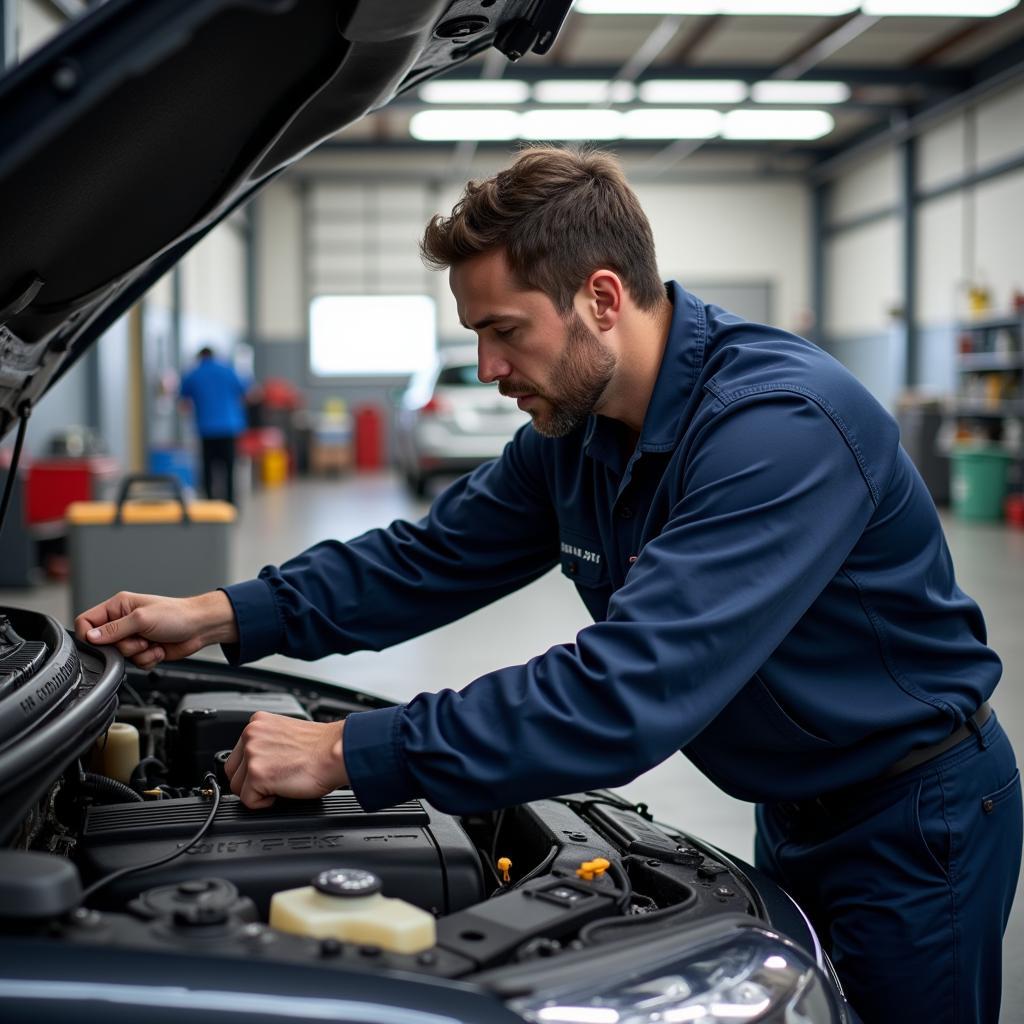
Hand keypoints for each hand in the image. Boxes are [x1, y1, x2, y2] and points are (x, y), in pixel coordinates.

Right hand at [74, 590, 238, 668]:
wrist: (200, 627)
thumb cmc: (177, 615)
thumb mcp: (142, 619)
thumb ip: (114, 629)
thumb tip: (90, 637)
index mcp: (118, 607)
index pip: (86, 621)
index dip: (89, 635)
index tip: (103, 642)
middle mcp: (123, 622)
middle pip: (103, 644)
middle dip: (124, 646)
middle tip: (141, 638)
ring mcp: (133, 637)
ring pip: (120, 657)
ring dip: (139, 653)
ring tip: (153, 641)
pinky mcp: (144, 650)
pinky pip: (135, 664)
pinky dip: (148, 659)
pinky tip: (159, 649)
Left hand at [224, 713, 348, 808]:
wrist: (337, 753)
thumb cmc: (323, 747)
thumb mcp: (286, 734)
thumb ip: (266, 743)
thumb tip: (259, 761)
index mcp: (258, 722)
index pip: (238, 754)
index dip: (254, 767)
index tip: (272, 769)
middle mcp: (251, 734)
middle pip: (233, 772)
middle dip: (251, 781)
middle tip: (276, 779)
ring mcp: (252, 753)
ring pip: (238, 788)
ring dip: (258, 791)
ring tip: (282, 782)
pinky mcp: (257, 774)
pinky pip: (249, 801)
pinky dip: (264, 803)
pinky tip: (283, 790)